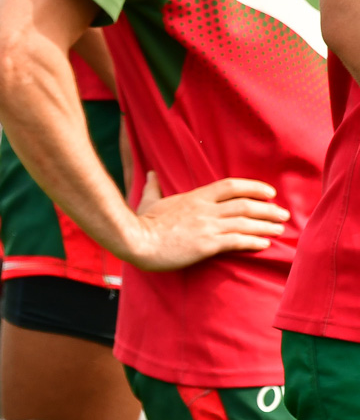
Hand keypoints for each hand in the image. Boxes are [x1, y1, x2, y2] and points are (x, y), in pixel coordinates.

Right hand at [119, 173, 288, 270]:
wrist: (137, 241)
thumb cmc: (142, 223)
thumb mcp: (148, 200)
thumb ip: (153, 187)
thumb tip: (151, 175)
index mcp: (195, 197)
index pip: (231, 186)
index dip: (253, 187)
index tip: (270, 192)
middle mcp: (205, 210)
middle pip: (245, 204)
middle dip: (268, 209)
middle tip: (283, 214)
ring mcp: (207, 227)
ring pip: (245, 223)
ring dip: (266, 226)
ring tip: (279, 229)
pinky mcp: (207, 245)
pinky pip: (238, 241)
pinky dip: (254, 242)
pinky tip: (265, 244)